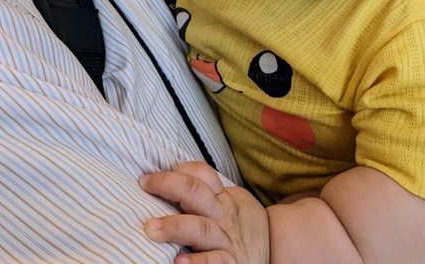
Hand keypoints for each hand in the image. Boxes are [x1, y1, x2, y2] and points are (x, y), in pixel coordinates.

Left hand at [140, 161, 269, 263]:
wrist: (279, 252)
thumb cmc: (245, 227)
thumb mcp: (235, 204)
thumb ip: (211, 195)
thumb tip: (174, 181)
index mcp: (224, 199)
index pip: (202, 174)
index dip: (178, 170)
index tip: (150, 176)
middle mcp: (224, 217)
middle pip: (196, 192)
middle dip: (169, 185)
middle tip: (145, 184)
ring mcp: (226, 242)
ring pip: (200, 228)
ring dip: (174, 226)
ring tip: (150, 228)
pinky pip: (214, 263)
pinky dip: (197, 263)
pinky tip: (178, 263)